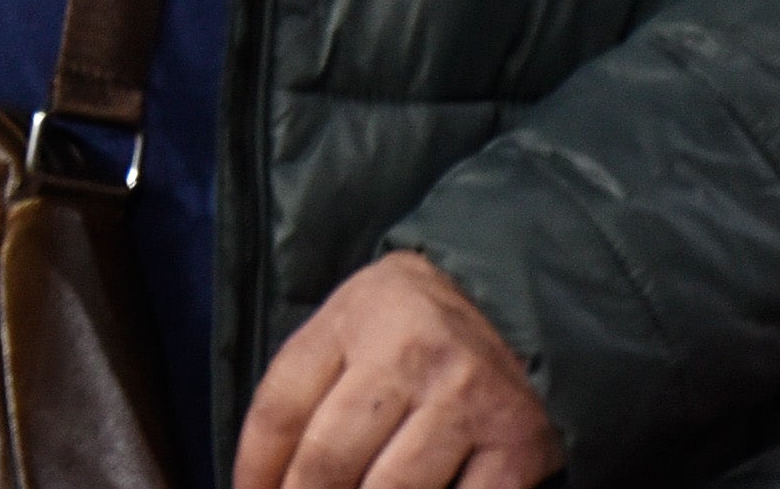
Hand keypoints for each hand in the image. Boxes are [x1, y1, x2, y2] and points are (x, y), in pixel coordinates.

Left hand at [238, 252, 555, 488]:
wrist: (526, 308)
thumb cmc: (415, 328)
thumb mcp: (352, 325)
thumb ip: (307, 388)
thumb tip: (262, 480)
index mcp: (355, 319)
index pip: (279, 410)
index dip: (253, 473)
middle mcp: (410, 355)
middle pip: (327, 462)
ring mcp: (467, 402)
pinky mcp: (517, 448)